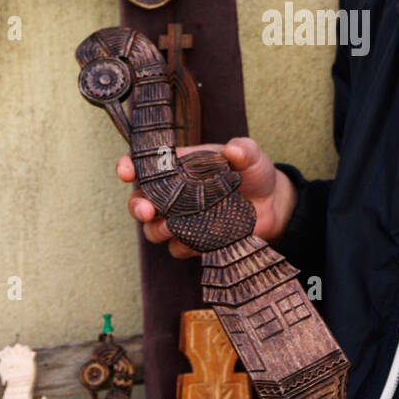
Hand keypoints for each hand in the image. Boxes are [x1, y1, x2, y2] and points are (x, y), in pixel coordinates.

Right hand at [116, 136, 297, 258]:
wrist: (273, 203)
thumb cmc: (253, 172)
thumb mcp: (250, 154)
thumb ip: (242, 149)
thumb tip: (233, 151)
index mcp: (179, 166)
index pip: (145, 165)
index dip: (129, 167)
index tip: (125, 171)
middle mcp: (174, 194)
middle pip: (141, 202)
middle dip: (138, 206)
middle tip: (147, 210)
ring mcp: (182, 219)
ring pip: (154, 230)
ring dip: (157, 230)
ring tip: (171, 228)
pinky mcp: (195, 241)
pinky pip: (178, 249)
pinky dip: (183, 246)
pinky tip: (195, 241)